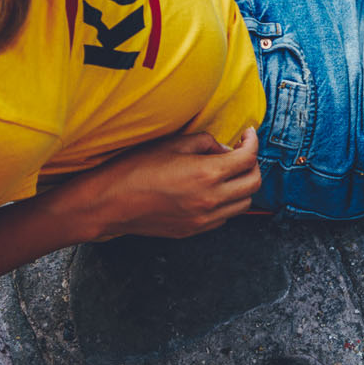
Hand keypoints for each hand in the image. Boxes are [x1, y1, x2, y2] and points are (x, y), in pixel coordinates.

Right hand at [66, 129, 261, 239]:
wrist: (109, 203)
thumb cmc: (135, 169)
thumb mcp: (172, 144)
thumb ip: (204, 142)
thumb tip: (223, 148)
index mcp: (207, 174)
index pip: (248, 158)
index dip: (252, 142)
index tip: (248, 134)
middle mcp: (211, 199)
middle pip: (253, 183)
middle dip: (253, 164)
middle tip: (241, 152)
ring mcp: (203, 219)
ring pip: (243, 204)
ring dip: (243, 186)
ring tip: (229, 172)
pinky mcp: (194, 230)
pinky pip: (224, 217)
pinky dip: (227, 203)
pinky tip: (213, 190)